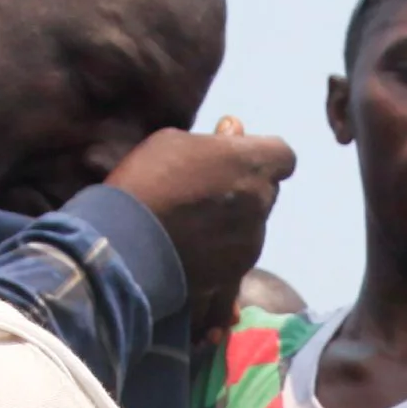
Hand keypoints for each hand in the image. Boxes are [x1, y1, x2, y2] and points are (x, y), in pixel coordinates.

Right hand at [106, 120, 295, 332]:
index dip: (262, 156)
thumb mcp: (173, 142)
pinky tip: (201, 264)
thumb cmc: (146, 180)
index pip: (283, 157)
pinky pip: (238, 270)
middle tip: (206, 190)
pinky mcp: (234, 276)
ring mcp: (251, 245)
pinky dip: (223, 266)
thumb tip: (234, 131)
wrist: (123, 244)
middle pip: (265, 193)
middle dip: (244, 189)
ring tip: (191, 228)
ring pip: (252, 229)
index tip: (236, 158)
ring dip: (232, 225)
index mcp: (252, 166)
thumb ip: (213, 140)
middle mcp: (260, 205)